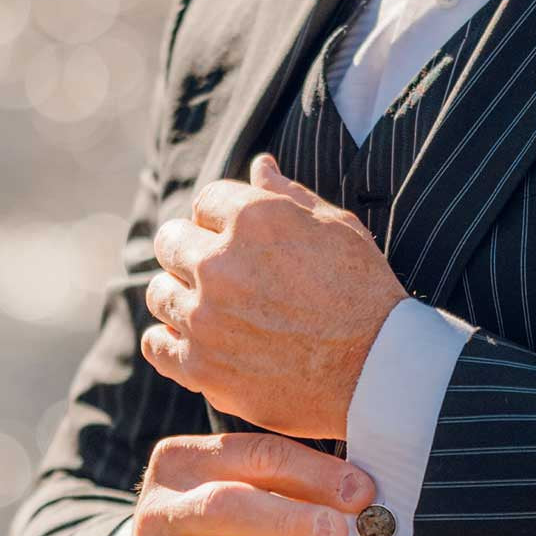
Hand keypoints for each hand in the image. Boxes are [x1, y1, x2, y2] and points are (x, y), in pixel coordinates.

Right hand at [112, 431, 376, 535]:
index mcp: (180, 463)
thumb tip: (357, 494)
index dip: (316, 473)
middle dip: (295, 522)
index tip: (361, 492)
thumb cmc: (217, 535)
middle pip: (230, 507)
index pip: (256, 455)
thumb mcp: (240, 494)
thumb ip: (288, 486)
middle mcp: (157, 512)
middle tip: (338, 534)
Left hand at [141, 153, 407, 438]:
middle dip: (193, 251)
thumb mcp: (337, 228)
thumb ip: (289, 195)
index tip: (238, 240)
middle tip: (224, 274)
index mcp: (252, 218)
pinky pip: (156, 345)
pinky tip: (195, 341)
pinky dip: (169, 341)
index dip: (222, 219)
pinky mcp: (201, 366)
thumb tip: (260, 165)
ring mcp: (205, 317)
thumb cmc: (365, 294)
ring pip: (158, 292)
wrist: (380, 370)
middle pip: (171, 241)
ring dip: (180, 295)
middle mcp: (218, 263)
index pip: (205, 202)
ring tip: (214, 310)